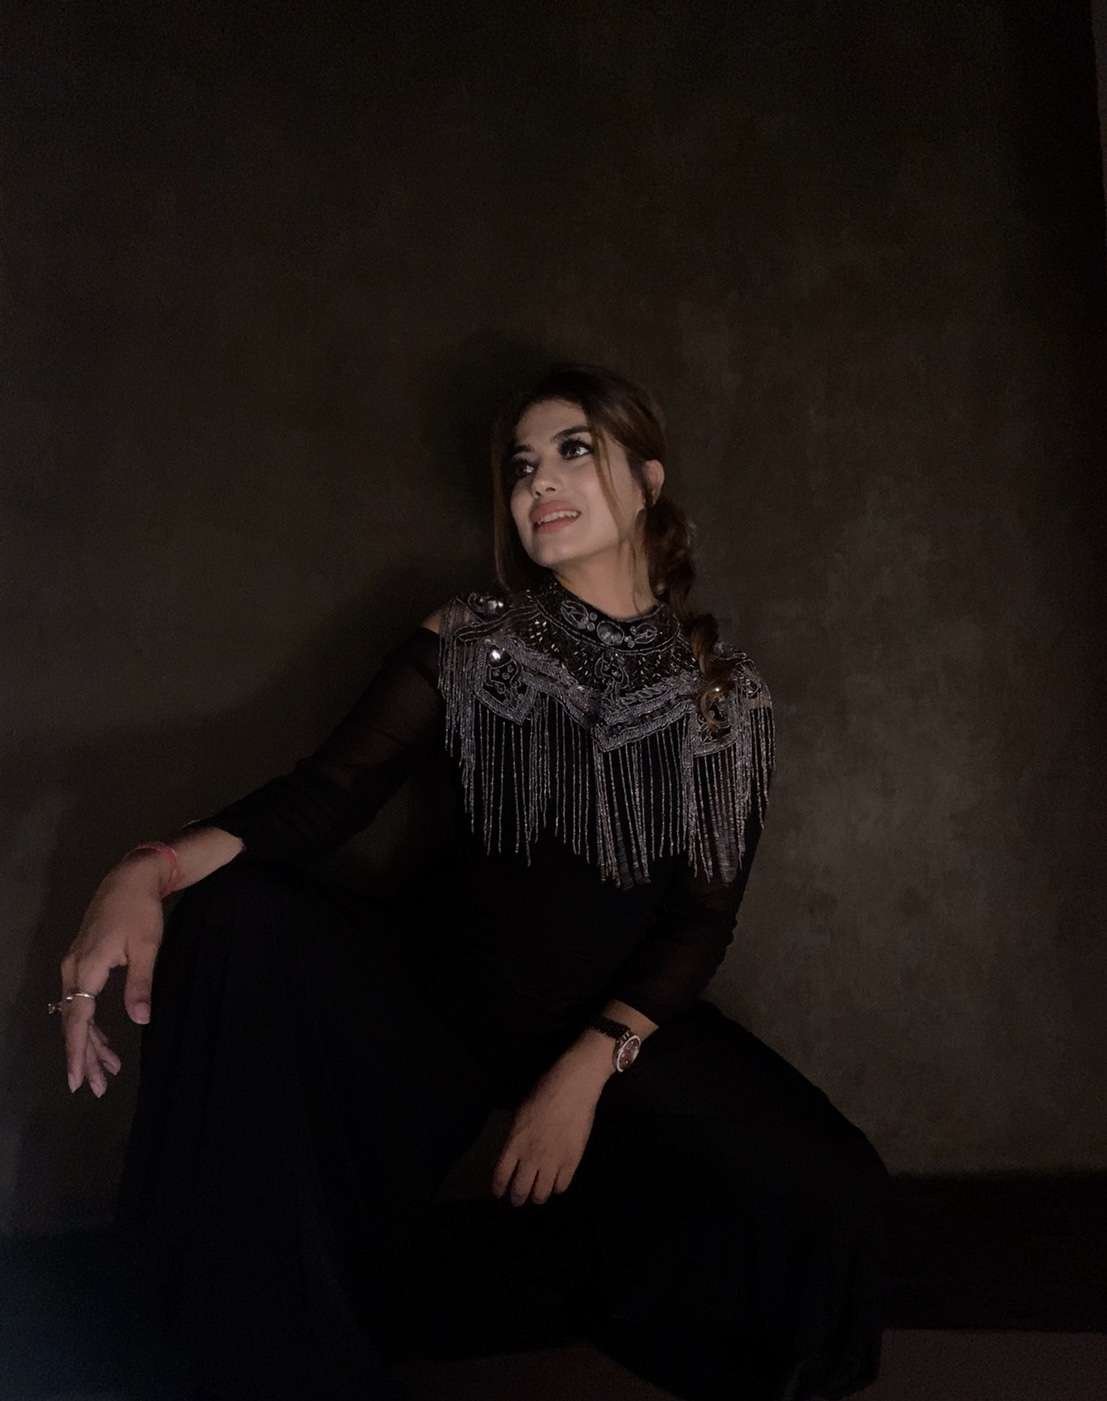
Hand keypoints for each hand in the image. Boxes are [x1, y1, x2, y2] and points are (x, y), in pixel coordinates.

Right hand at [56, 869, 165, 1096]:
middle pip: (73, 1022)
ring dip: (90, 1042)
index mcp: (87, 967)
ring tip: (107, 1070)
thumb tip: (140, 1020)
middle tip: (96, 1087)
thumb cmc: (140, 911)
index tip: (77, 1079)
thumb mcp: (147, 947)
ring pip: (76, 1013)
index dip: (78, 1051)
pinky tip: (104, 1039)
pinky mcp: (82, 962)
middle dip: (85, 1055)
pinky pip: (81, 1001)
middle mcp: (73, 969)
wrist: (130, 879)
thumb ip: (140, 984)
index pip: (78, 1018)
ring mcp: (75, 965)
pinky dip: (91, 1023)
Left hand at [491, 1048, 609, 1205]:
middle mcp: (531, 1156)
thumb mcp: (520, 1113)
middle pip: (520, 1191)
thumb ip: (515, 1137)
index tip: (500, 1193)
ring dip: (537, 1197)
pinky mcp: (572, 1161)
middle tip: (518, 1199)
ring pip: (541, 1194)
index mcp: (515, 1143)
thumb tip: (513, 1154)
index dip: (499, 1188)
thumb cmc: (544, 1091)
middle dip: (517, 1199)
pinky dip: (556, 1188)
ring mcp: (552, 1160)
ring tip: (538, 1194)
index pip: (501, 1176)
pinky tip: (555, 1182)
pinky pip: (561, 1186)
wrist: (573, 1086)